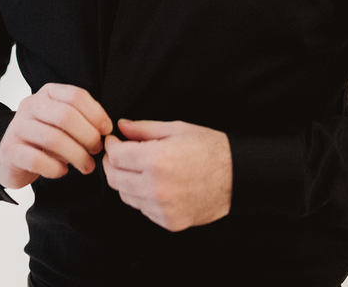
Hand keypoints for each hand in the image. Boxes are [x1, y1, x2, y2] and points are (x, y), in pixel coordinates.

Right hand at [0, 83, 112, 189]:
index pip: (76, 95)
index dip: (96, 113)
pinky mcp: (9, 150)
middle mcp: (30, 105)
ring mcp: (17, 127)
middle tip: (97, 150)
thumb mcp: (65, 124)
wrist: (13, 157)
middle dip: (88, 136)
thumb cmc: (46, 140)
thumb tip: (106, 130)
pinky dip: (54, 168)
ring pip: (53, 139)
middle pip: (66, 116)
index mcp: (48, 93)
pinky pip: (36, 159)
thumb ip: (84, 120)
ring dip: (77, 155)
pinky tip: (62, 171)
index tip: (107, 131)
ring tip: (86, 166)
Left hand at [102, 119, 232, 231]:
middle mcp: (156, 187)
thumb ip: (144, 129)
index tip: (114, 141)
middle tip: (120, 154)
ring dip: (126, 181)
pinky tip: (154, 184)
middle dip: (113, 164)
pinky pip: (142, 209)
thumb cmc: (210, 149)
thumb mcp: (177, 129)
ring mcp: (162, 208)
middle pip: (115, 179)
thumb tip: (121, 127)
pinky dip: (142, 196)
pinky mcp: (168, 221)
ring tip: (139, 168)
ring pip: (125, 196)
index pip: (117, 157)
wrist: (236, 176)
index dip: (111, 147)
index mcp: (158, 160)